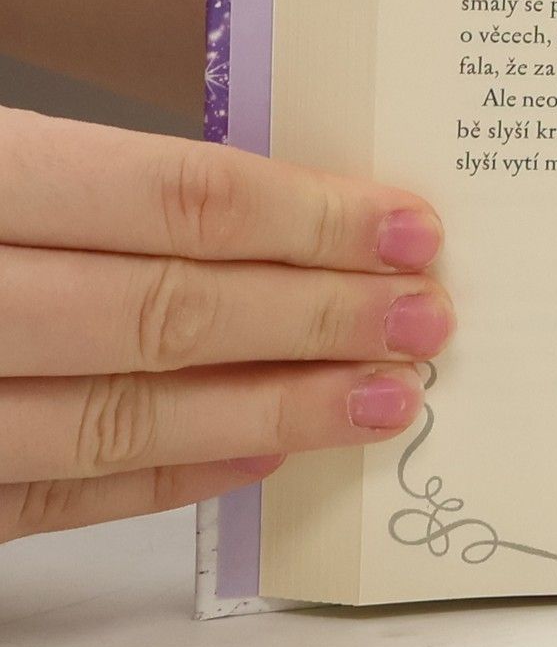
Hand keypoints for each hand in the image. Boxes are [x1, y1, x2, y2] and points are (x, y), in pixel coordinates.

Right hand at [0, 107, 453, 542]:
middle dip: (320, 318)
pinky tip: (265, 455)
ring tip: (384, 397)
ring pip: (121, 420)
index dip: (312, 219)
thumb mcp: (3, 149)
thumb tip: (291, 203)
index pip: (178, 200)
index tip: (412, 232)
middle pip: (168, 311)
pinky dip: (168, 476)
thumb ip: (117, 178)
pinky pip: (57, 498)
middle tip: (424, 321)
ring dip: (274, 409)